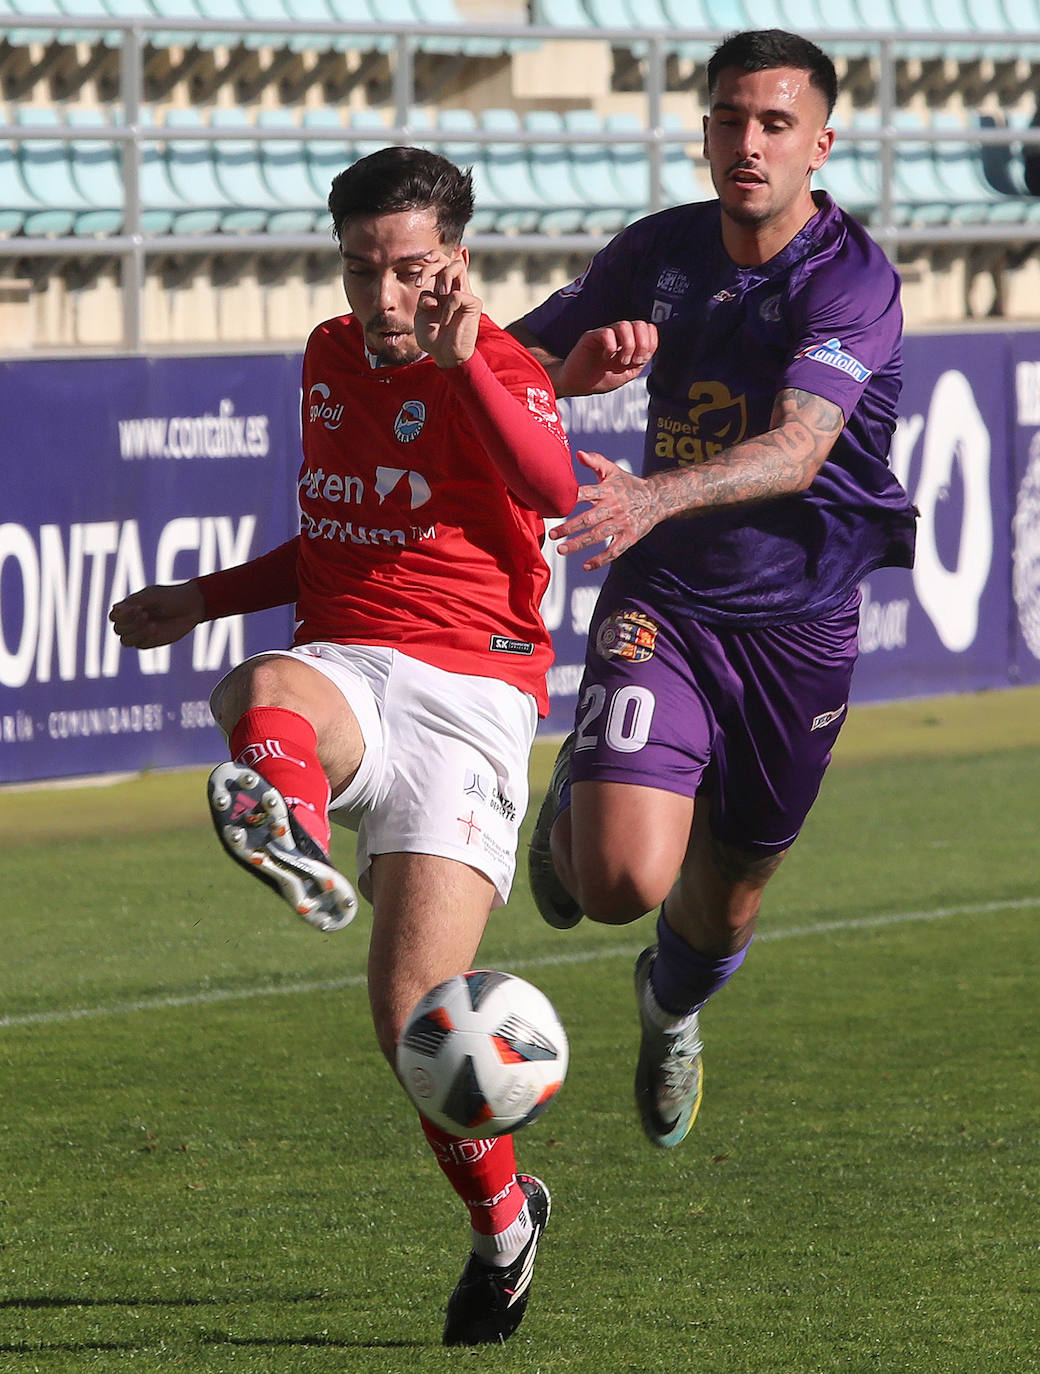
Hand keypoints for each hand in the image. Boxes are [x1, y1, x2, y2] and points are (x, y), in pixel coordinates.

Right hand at [109, 581, 205, 648]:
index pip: (114, 616)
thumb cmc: (172, 597)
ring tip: (152, 624)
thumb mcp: (153, 596)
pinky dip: (146, 638)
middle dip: (130, 623)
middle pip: (118, 629)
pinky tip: (156, 629)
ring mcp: (141, 633)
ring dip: (136, 633)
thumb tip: (115, 609)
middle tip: (146, 614)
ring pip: (125, 641)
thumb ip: (135, 602)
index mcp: (131, 607)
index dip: (122, 615)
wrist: (193, 607)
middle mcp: (133, 621)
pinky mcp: (151, 641)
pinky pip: (140, 645)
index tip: (138, 608)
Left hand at [414, 258, 481, 367]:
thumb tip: (432, 294)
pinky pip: (457, 295)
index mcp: (443, 289)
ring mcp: (466, 295)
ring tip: (438, 294)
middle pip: (449, 260)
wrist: (444, 355)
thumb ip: (423, 298)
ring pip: (458, 267)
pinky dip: (446, 308)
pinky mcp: (473, 304)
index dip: (433, 256)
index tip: (422, 261)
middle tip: (420, 283)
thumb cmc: (433, 337)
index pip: (441, 262)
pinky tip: (445, 321)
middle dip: (432, 266)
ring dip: (444, 276)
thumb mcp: (421, 314)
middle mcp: (455, 288)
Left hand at [550, 450, 663, 570]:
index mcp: (608, 491)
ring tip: (561, 549)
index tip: (553, 505)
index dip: (570, 499)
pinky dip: (600, 560)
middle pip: (589, 519)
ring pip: (598, 536)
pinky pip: (614, 551)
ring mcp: (622, 523)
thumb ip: (595, 462)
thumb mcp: (613, 471)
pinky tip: (585, 566)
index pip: (586, 493)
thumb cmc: (629, 485)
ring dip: (579, 544)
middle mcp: (614, 507)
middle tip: (552, 534)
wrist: (657, 498)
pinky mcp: (630, 537)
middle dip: (569, 527)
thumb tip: (578, 453)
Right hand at [556, 320, 656, 396]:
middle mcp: (619, 334)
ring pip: (624, 325)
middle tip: (633, 361)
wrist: (578, 384)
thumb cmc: (600, 379)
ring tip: (620, 361)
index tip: (640, 361)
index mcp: (630, 341)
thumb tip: (650, 348)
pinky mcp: (591, 336)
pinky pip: (607, 333)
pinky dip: (610, 347)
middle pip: (640, 324)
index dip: (649, 344)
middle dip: (641, 345)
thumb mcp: (628, 373)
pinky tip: (605, 357)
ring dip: (628, 347)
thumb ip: (641, 359)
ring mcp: (605, 333)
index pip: (649, 329)